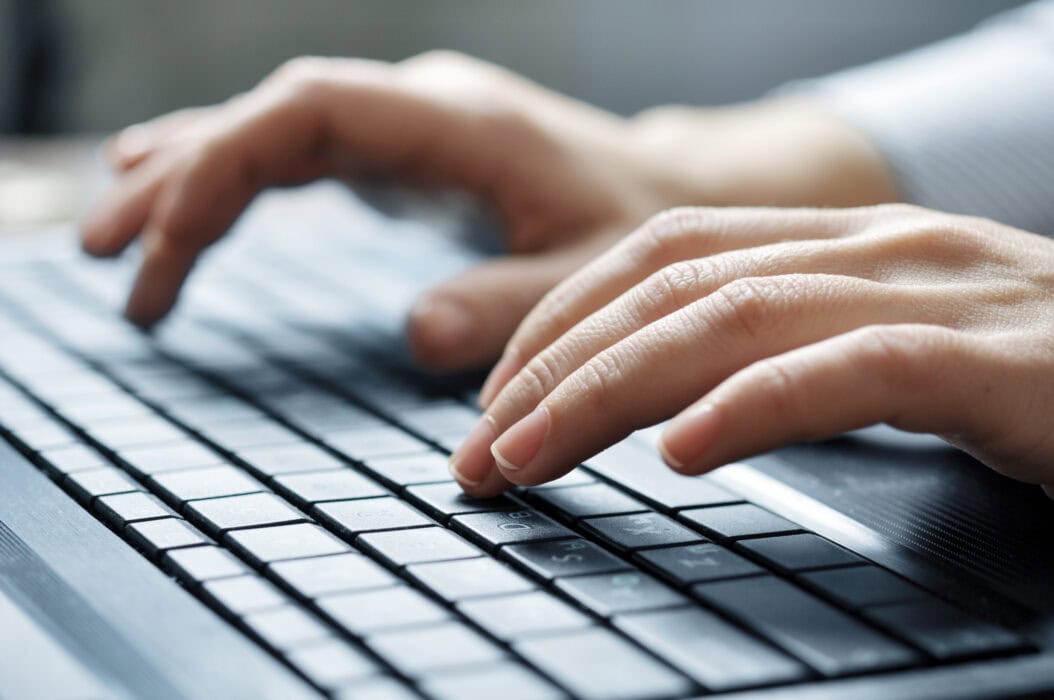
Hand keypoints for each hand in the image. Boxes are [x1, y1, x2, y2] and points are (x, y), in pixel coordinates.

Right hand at [81, 51, 894, 369]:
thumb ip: (511, 301)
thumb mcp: (592, 276)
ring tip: (112, 241)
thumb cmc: (641, 231)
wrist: (675, 196)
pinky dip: (236, 187)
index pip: (308, 113)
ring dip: (190, 179)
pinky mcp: (403, 156)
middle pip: (269, 117)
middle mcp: (420, 108)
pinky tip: (188, 214)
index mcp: (458, 121)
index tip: (162, 237)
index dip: (223, 164)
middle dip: (180, 178)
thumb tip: (415, 331)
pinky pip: (298, 156)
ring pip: (272, 132)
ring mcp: (406, 127)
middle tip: (103, 254)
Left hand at [449, 205, 1053, 498]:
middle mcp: (871, 249)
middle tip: (480, 446)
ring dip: (608, 391)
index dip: (561, 318)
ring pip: (732, 320)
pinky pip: (850, 371)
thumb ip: (783, 356)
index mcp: (835, 243)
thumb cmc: (1030, 375)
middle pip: (669, 286)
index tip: (497, 394)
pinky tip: (682, 454)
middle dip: (554, 365)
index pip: (660, 253)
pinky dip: (754, 407)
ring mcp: (932, 293)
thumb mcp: (884, 347)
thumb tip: (669, 408)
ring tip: (529, 453)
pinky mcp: (990, 360)